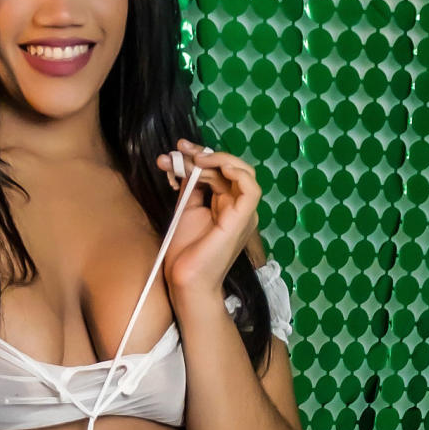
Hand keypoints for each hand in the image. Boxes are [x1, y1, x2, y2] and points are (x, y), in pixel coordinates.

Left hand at [155, 139, 261, 297]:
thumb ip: (192, 187)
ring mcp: (243, 214)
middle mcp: (239, 207)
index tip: (177, 149)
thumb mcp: (187, 209)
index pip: (222, 171)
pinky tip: (215, 166)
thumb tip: (186, 163)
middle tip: (179, 150)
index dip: (201, 156)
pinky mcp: (242, 220)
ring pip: (241, 173)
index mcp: (228, 205)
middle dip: (203, 154)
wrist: (185, 280)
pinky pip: (250, 190)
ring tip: (191, 160)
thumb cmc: (186, 251)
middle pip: (231, 168)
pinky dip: (236, 173)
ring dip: (215, 160)